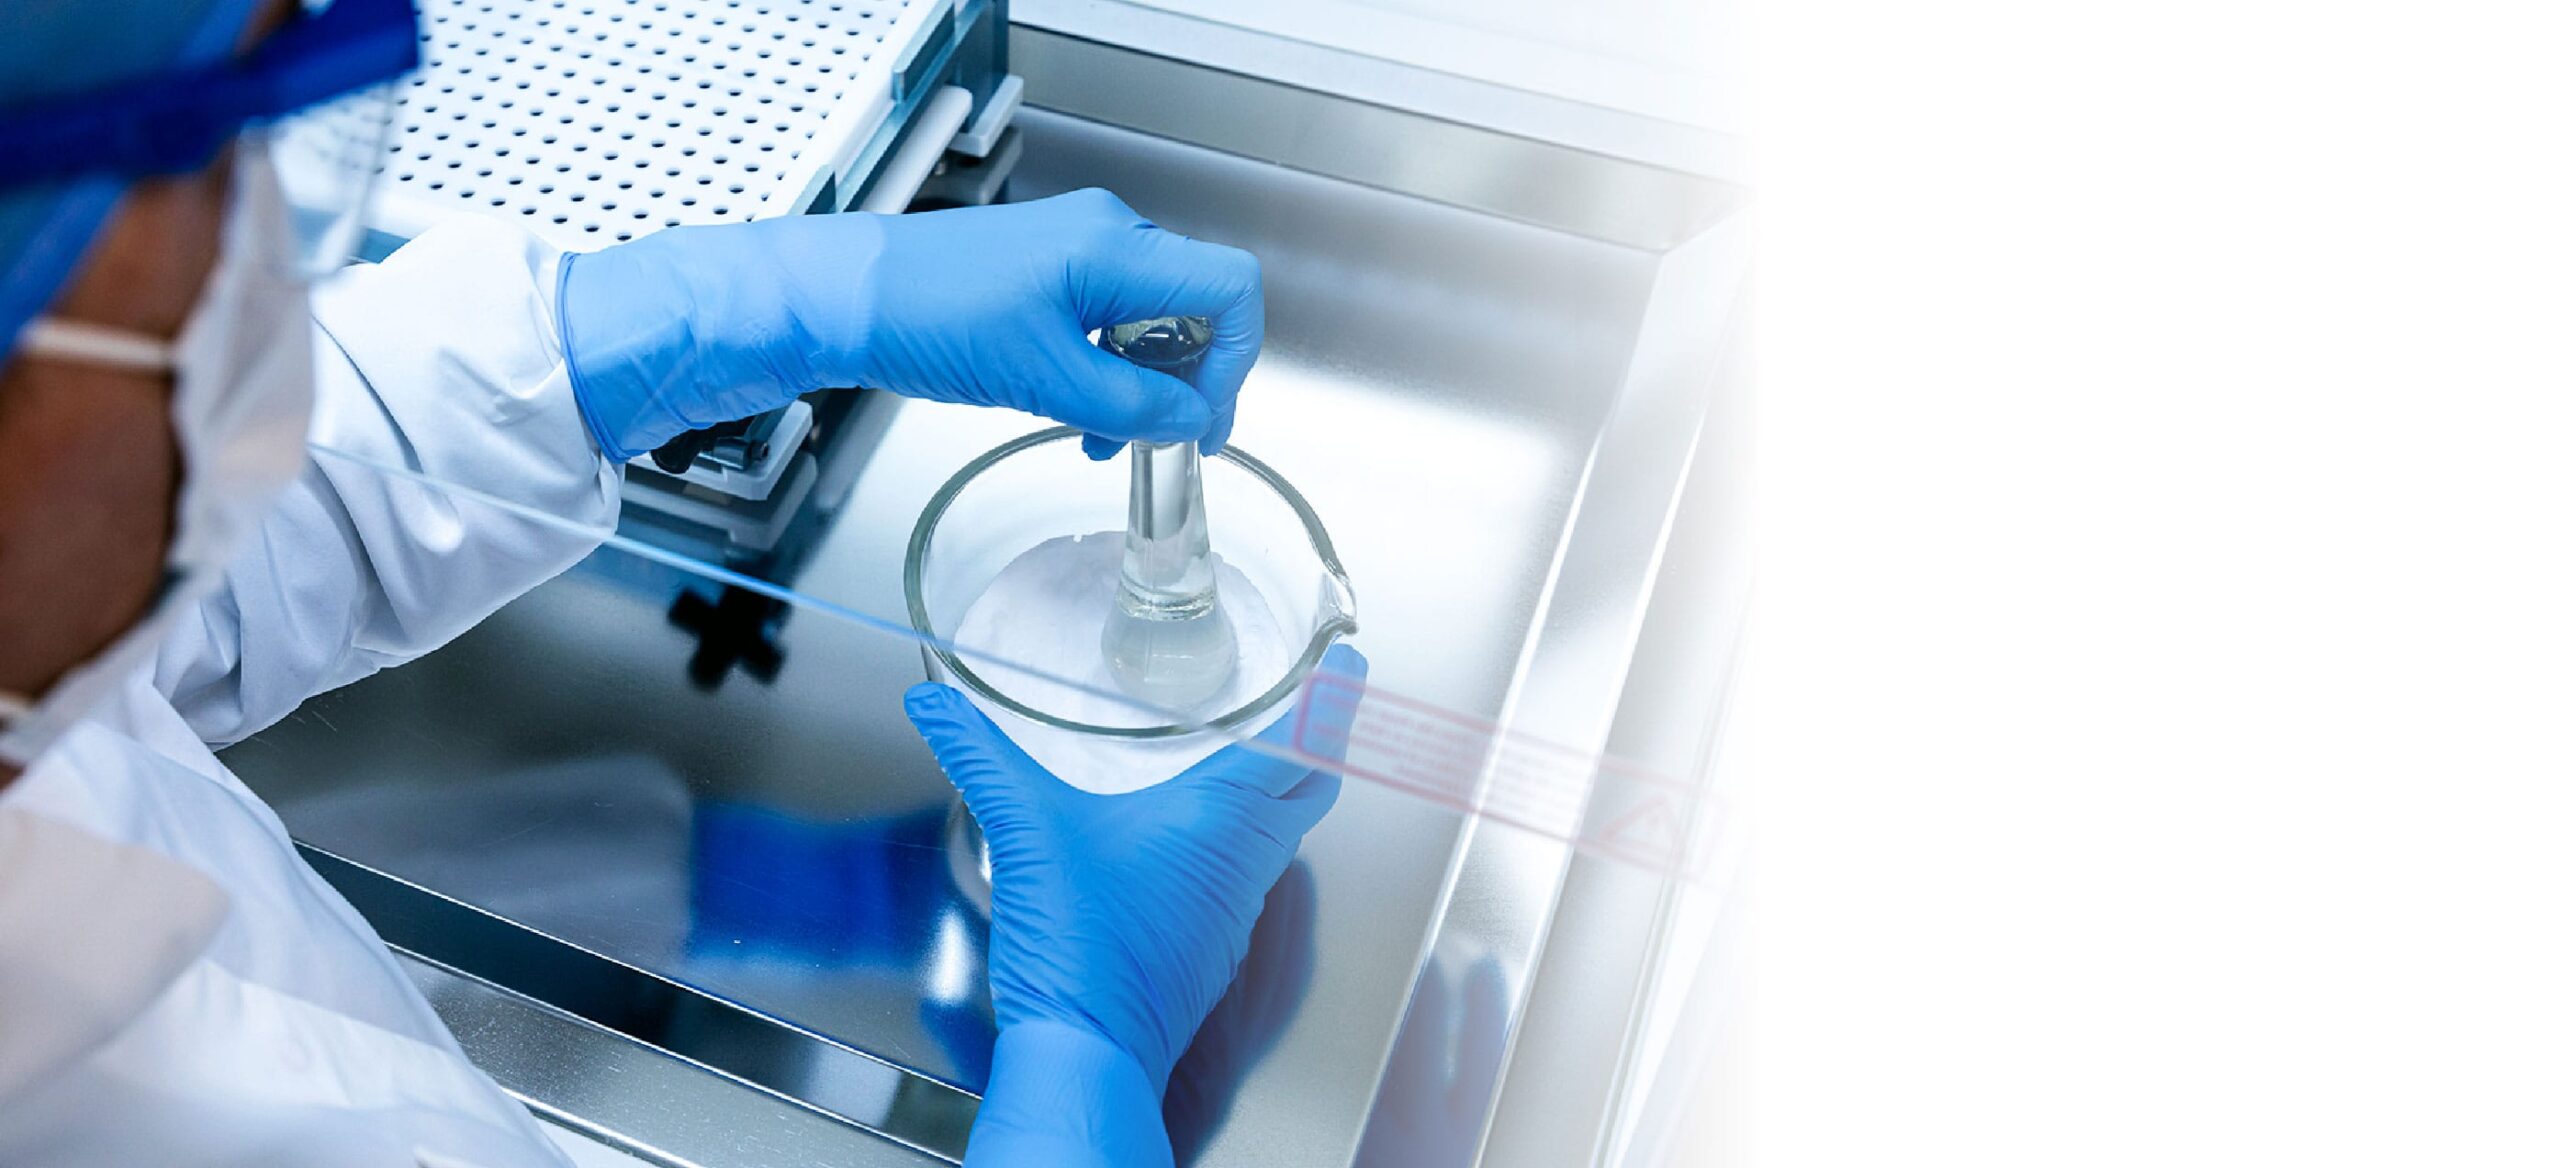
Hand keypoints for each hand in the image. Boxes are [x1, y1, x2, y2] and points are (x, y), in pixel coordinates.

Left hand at [557, 189, 1263, 462]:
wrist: (839, 297)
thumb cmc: (924, 317)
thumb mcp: (1043, 379)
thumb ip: (1130, 407)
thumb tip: (1189, 423)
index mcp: (1118, 249)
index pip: (1230, 291)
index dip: (1235, 362)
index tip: (1203, 422)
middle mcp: (1107, 236)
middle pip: (1195, 308)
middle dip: (1187, 382)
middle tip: (1164, 443)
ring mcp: (1074, 250)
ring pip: (1150, 319)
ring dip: (1144, 384)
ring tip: (1107, 438)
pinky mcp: (1042, 270)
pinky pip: (1107, 318)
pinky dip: (1108, 369)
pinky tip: (1077, 411)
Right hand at [903, 645, 1363, 1095]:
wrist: (1091, 1049)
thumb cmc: (1082, 949)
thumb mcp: (1026, 832)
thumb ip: (981, 758)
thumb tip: (936, 707)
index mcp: (1224, 817)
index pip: (1307, 744)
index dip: (1335, 697)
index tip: (1350, 660)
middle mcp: (1247, 859)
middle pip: (1313, 788)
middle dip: (1323, 739)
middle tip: (1317, 699)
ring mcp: (1238, 905)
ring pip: (1284, 834)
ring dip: (1287, 790)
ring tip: (1262, 749)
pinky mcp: (1217, 941)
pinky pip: (1252, 873)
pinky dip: (1249, 836)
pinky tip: (1203, 830)